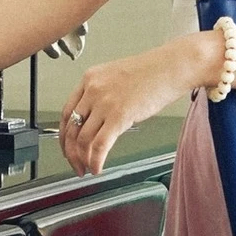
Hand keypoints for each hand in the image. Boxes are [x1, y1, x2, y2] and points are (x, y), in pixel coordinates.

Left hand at [58, 42, 206, 174]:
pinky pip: (100, 145)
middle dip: (71, 153)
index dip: (64, 136)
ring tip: (88, 169)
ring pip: (83, 140)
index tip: (66, 147)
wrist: (172, 66)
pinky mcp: (119, 116)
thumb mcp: (116, 78)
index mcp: (89, 79)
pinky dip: (96, 161)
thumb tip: (95, 121)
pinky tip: (97, 168)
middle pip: (71, 129)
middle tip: (75, 165)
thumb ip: (101, 96)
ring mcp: (104, 103)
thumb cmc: (152, 72)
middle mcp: (92, 90)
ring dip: (83, 160)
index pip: (66, 113)